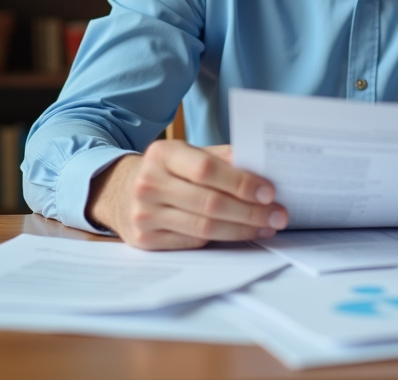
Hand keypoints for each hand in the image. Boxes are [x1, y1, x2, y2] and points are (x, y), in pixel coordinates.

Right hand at [86, 141, 287, 249]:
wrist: (118, 191)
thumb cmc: (166, 170)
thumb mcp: (187, 154)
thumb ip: (221, 159)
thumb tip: (264, 169)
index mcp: (162, 154)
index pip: (207, 169)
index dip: (241, 182)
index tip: (270, 191)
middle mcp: (149, 183)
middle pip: (210, 203)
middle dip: (251, 211)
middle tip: (279, 214)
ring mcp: (144, 214)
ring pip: (204, 227)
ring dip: (243, 229)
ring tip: (268, 225)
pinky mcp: (145, 240)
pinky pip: (193, 242)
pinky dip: (223, 240)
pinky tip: (243, 234)